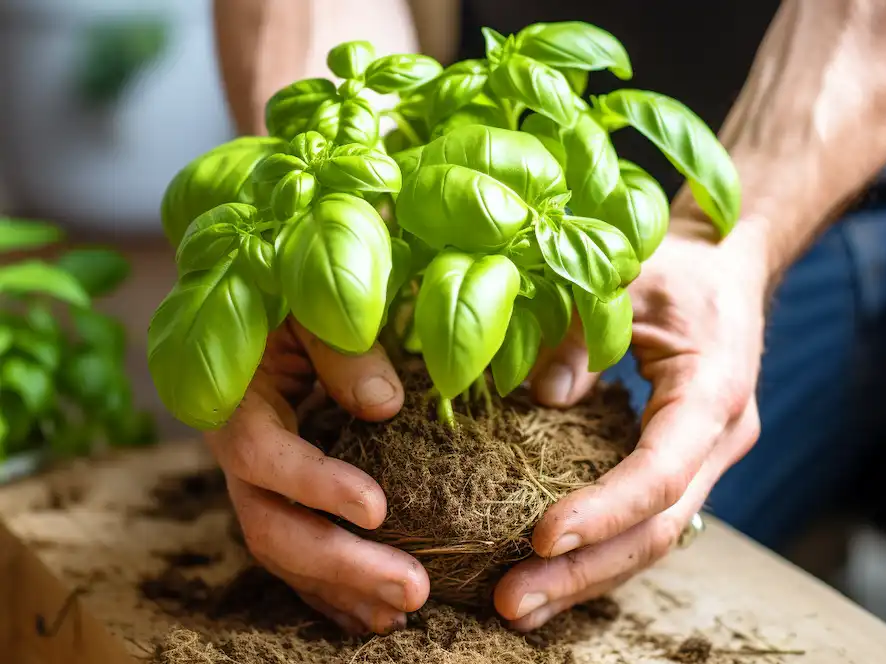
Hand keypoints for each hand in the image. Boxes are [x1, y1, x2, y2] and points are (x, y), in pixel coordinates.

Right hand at [204, 317, 429, 634]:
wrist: (260, 309)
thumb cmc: (288, 296)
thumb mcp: (309, 305)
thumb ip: (340, 348)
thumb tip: (384, 406)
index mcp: (234, 403)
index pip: (262, 455)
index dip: (314, 485)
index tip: (377, 509)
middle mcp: (237, 454)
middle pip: (272, 525)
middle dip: (340, 564)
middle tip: (413, 588)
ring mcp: (254, 485)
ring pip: (284, 553)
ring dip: (342, 589)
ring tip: (402, 612)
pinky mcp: (277, 498)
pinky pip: (296, 556)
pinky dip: (333, 589)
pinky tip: (374, 612)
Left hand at [493, 218, 770, 629]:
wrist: (726, 266)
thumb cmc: (677, 264)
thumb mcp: (623, 278)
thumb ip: (580, 331)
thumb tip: (541, 396)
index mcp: (711, 392)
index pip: (659, 473)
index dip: (602, 510)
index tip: (540, 537)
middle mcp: (717, 439)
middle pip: (657, 529)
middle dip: (584, 571)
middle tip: (512, 604)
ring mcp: (705, 457)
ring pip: (653, 536)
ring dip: (586, 575)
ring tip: (519, 606)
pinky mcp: (682, 460)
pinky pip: (644, 517)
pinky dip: (599, 547)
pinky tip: (550, 569)